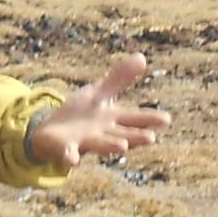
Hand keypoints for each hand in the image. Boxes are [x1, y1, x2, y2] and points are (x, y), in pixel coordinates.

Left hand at [29, 54, 171, 167]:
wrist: (51, 132)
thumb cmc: (81, 114)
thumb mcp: (99, 93)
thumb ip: (119, 78)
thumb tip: (142, 57)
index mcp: (112, 119)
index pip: (134, 118)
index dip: (149, 119)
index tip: (166, 119)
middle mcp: (103, 133)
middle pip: (121, 134)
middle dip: (135, 137)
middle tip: (151, 138)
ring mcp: (84, 142)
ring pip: (100, 144)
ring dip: (110, 146)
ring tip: (123, 146)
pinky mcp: (64, 148)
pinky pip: (68, 153)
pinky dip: (70, 157)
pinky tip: (73, 160)